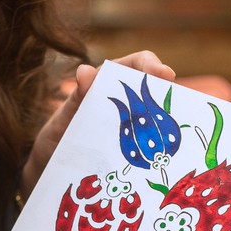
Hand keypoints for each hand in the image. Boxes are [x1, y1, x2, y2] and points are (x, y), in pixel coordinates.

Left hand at [21, 51, 175, 197]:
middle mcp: (127, 102)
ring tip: (174, 134)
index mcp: (110, 83)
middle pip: (155, 90)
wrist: (52, 167)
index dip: (152, 65)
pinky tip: (166, 158)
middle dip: (169, 96)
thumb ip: (76, 98)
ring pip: (159, 118)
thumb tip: (85, 71)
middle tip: (178, 103)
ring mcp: (134, 126)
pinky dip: (161, 150)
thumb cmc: (58, 135)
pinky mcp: (136, 149)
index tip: (164, 73)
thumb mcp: (64, 118)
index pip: (137, 63)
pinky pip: (153, 145)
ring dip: (168, 124)